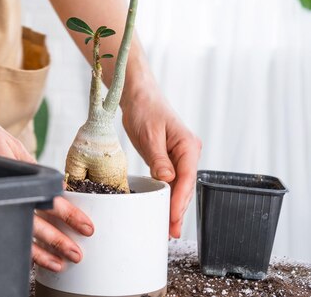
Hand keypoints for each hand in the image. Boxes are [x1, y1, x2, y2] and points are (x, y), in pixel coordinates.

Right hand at [0, 107, 93, 270]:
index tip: (85, 226)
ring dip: (42, 250)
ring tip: (58, 263)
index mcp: (17, 171)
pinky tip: (32, 254)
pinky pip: (6, 228)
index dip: (69, 214)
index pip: (49, 198)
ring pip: (21, 232)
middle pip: (37, 223)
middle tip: (76, 253)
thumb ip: (31, 167)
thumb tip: (54, 187)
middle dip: (59, 240)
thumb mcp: (11, 145)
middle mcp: (6, 189)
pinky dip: (21, 244)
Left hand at [121, 90, 201, 237]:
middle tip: (170, 231)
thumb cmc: (145, 110)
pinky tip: (163, 210)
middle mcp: (189, 153)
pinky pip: (171, 182)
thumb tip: (167, 180)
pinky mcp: (170, 160)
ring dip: (174, 206)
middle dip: (178, 210)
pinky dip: (167, 196)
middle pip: (186, 187)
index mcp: (188, 146)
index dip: (179, 200)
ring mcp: (180, 157)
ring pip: (179, 187)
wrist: (140, 97)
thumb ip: (158, 158)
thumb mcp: (149, 134)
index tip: (172, 217)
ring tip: (168, 228)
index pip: (186, 179)